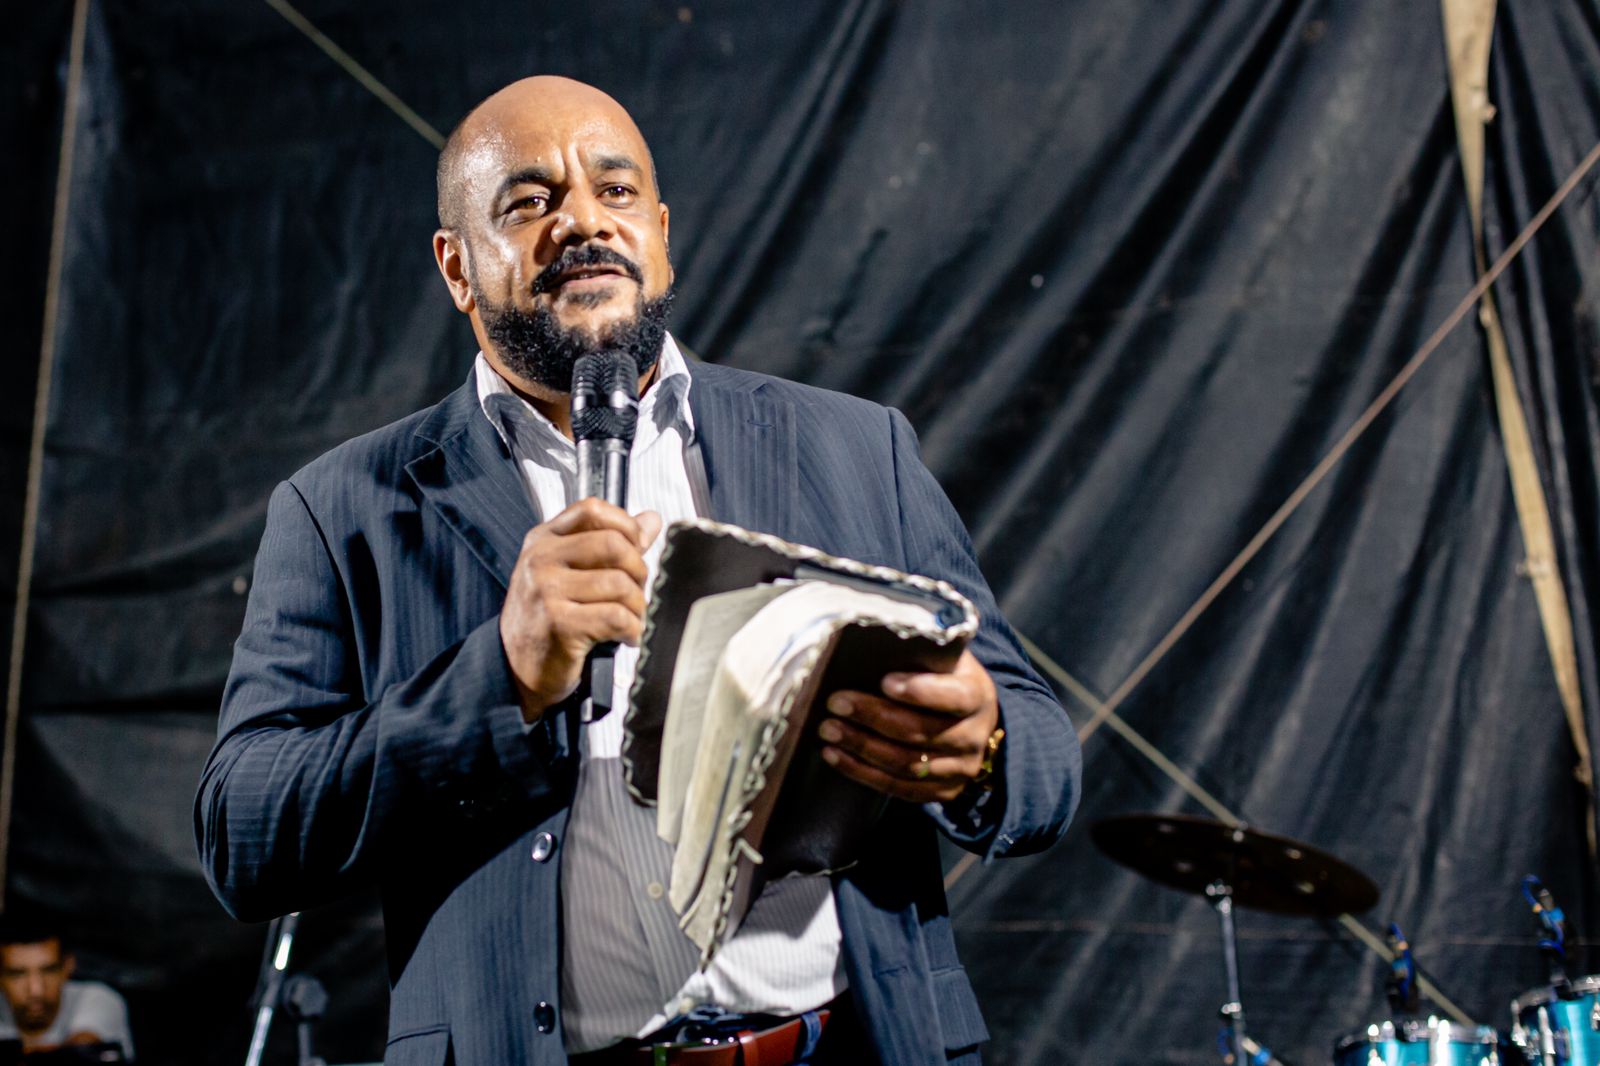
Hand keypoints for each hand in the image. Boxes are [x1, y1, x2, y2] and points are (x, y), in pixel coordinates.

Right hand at [500, 498, 662, 720]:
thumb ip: (610, 544)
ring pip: (619, 584)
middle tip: (636, 593)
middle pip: (613, 544)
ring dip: (637, 607)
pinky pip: (616, 617)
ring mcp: (546, 591)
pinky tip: (627, 637)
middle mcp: (540, 560)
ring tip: (631, 619)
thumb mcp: (570, 574)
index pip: (591, 509)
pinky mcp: (558, 624)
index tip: (636, 549)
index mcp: (543, 540)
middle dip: (638, 571)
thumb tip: (650, 520)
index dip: (625, 525)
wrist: (515, 669)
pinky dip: (632, 629)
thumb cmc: (547, 620)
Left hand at [817, 649, 999, 802]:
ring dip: (861, 747)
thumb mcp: (945, 659)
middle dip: (873, 716)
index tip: (883, 681)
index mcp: (977, 695)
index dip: (919, 691)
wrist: (973, 720)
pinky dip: (862, 773)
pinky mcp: (944, 791)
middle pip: (920, 732)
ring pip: (907, 764)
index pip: (952, 696)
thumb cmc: (945, 678)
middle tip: (836, 702)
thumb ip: (921, 653)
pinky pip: (900, 788)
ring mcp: (961, 768)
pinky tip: (835, 756)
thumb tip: (874, 641)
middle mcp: (974, 736)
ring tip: (828, 730)